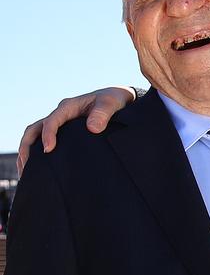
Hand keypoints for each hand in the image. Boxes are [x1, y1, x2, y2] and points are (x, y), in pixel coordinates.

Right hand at [17, 86, 135, 176]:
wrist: (118, 99)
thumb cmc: (114, 100)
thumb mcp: (111, 103)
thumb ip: (103, 114)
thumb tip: (92, 128)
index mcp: (68, 107)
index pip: (52, 120)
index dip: (48, 134)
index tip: (48, 150)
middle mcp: (60, 115)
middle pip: (34, 129)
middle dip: (27, 147)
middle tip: (26, 168)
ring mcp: (60, 124)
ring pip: (35, 137)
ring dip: (27, 153)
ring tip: (25, 175)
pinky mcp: (64, 133)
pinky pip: (44, 142)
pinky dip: (37, 155)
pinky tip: (37, 171)